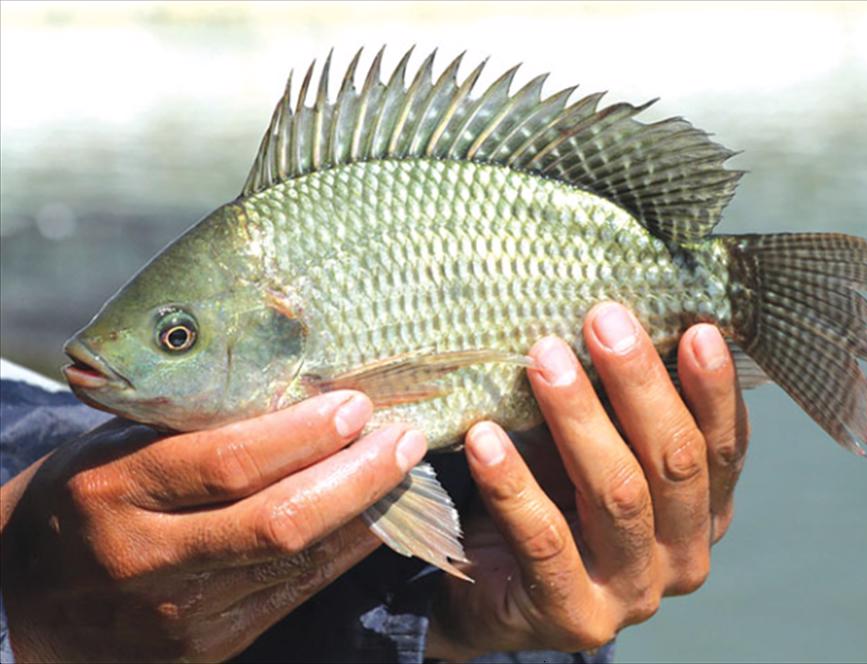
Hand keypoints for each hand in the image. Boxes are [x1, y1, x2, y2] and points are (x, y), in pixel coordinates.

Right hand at [0, 391, 426, 662]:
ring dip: (364, 515)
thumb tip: (293, 382)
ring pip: (297, 562)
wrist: (25, 604)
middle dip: (356, 477)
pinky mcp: (206, 646)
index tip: (356, 406)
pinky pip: (293, 595)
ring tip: (404, 471)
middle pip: (278, 521)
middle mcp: (147, 557)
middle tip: (403, 439)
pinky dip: (344, 554)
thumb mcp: (115, 448)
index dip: (303, 435)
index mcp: (115, 491)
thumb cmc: (83, 499)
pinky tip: (376, 520)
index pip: (227, 463)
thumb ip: (191, 425)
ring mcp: (178, 612)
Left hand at [426, 303, 748, 658]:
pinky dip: (514, 482)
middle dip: (640, 384)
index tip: (695, 328)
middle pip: (675, 462)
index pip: (724, 446)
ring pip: (618, 494)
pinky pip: (545, 540)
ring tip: (544, 359)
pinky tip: (484, 437)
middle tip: (602, 320)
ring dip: (579, 419)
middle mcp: (683, 555)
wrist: (493, 593)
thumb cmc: (552, 496)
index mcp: (704, 511)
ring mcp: (633, 592)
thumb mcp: (592, 444)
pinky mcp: (575, 616)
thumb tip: (607, 317)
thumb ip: (614, 402)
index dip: (713, 388)